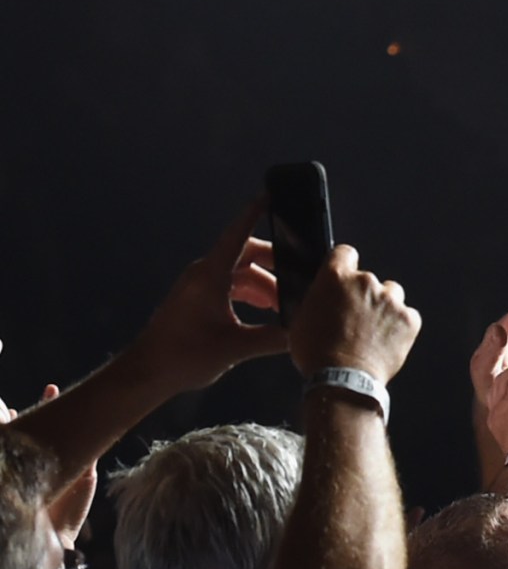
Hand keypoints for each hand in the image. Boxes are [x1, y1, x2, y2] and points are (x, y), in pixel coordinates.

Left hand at [131, 202, 292, 393]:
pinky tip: (262, 310)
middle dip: (274, 263)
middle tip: (298, 275)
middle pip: (245, 254)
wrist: (146, 373)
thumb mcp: (235, 348)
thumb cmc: (183, 356)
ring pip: (238, 272)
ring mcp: (197, 286)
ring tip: (283, 303)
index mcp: (210, 276)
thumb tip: (301, 333)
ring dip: (263, 283)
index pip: (237, 235)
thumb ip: (273, 338)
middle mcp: (202, 275)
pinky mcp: (194, 300)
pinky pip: (228, 284)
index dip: (254, 213)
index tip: (268, 195)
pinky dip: (248, 292)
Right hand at [289, 245, 422, 382]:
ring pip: (391, 295)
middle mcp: (366, 282)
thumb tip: (323, 296)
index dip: (344, 264)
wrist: (342, 380)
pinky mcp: (409, 319)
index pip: (345, 253)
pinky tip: (385, 341)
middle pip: (369, 280)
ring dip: (383, 308)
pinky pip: (407, 316)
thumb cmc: (316, 354)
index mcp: (335, 277)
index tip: (345, 276)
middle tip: (354, 319)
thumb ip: (316, 299)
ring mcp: (390, 300)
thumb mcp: (300, 320)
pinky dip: (399, 326)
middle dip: (363, 295)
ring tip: (371, 332)